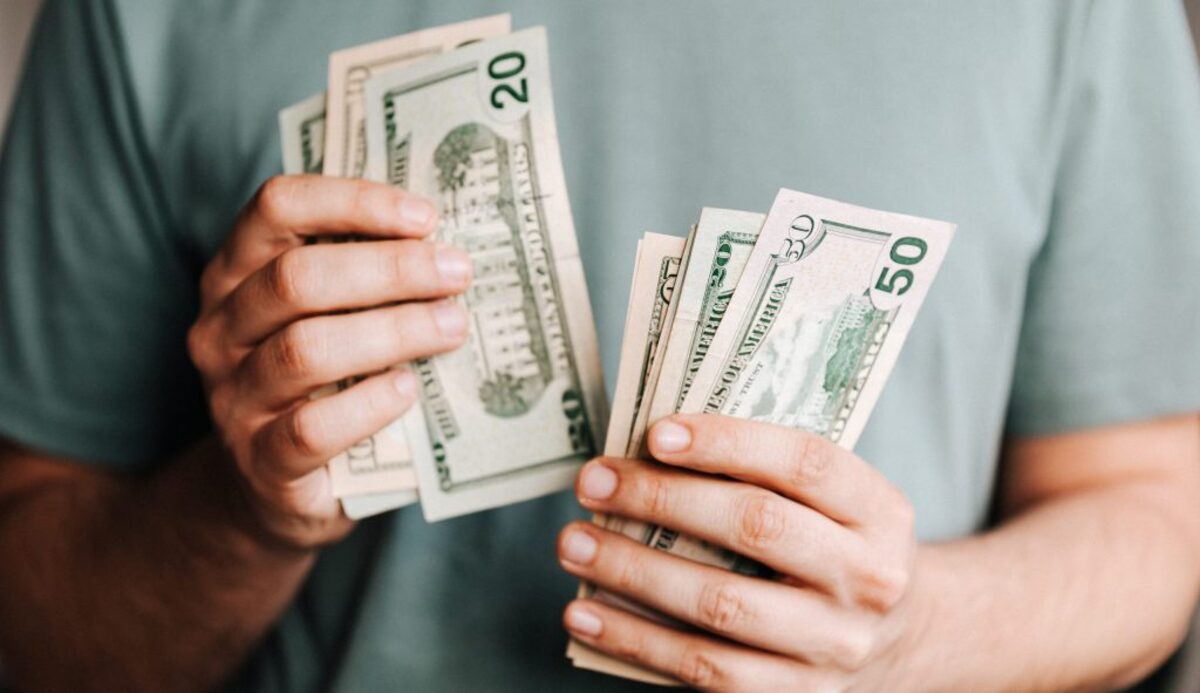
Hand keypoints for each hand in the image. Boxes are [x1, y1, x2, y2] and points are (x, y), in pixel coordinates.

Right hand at [188, 175, 471, 549]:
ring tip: (452, 328)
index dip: (353, 202)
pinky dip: (368, 405)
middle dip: (390, 269)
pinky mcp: (260, 462)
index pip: (277, 207)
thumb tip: (450, 246)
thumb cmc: (320, 384)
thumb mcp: (329, 318)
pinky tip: (408, 390)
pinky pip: (311, 428)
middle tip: (457, 275)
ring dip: (391, 332)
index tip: (426, 217)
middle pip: (296, 278)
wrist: (273, 489)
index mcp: (236, 273)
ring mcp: (233, 398)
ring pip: (305, 350)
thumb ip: (366, 278)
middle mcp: (221, 329)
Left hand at [558, 414, 918, 689]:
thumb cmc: (835, 548)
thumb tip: (648, 450)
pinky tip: (586, 614)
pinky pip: (704, 669)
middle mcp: (868, 578)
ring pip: (720, 605)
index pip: (805, 462)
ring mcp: (833, 646)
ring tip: (573, 544)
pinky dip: (635, 640)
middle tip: (593, 483)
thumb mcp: (835, 504)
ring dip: (632, 572)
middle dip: (662, 500)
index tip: (656, 434)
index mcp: (879, 512)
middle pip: (756, 528)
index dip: (728, 442)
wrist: (900, 641)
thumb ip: (767, 474)